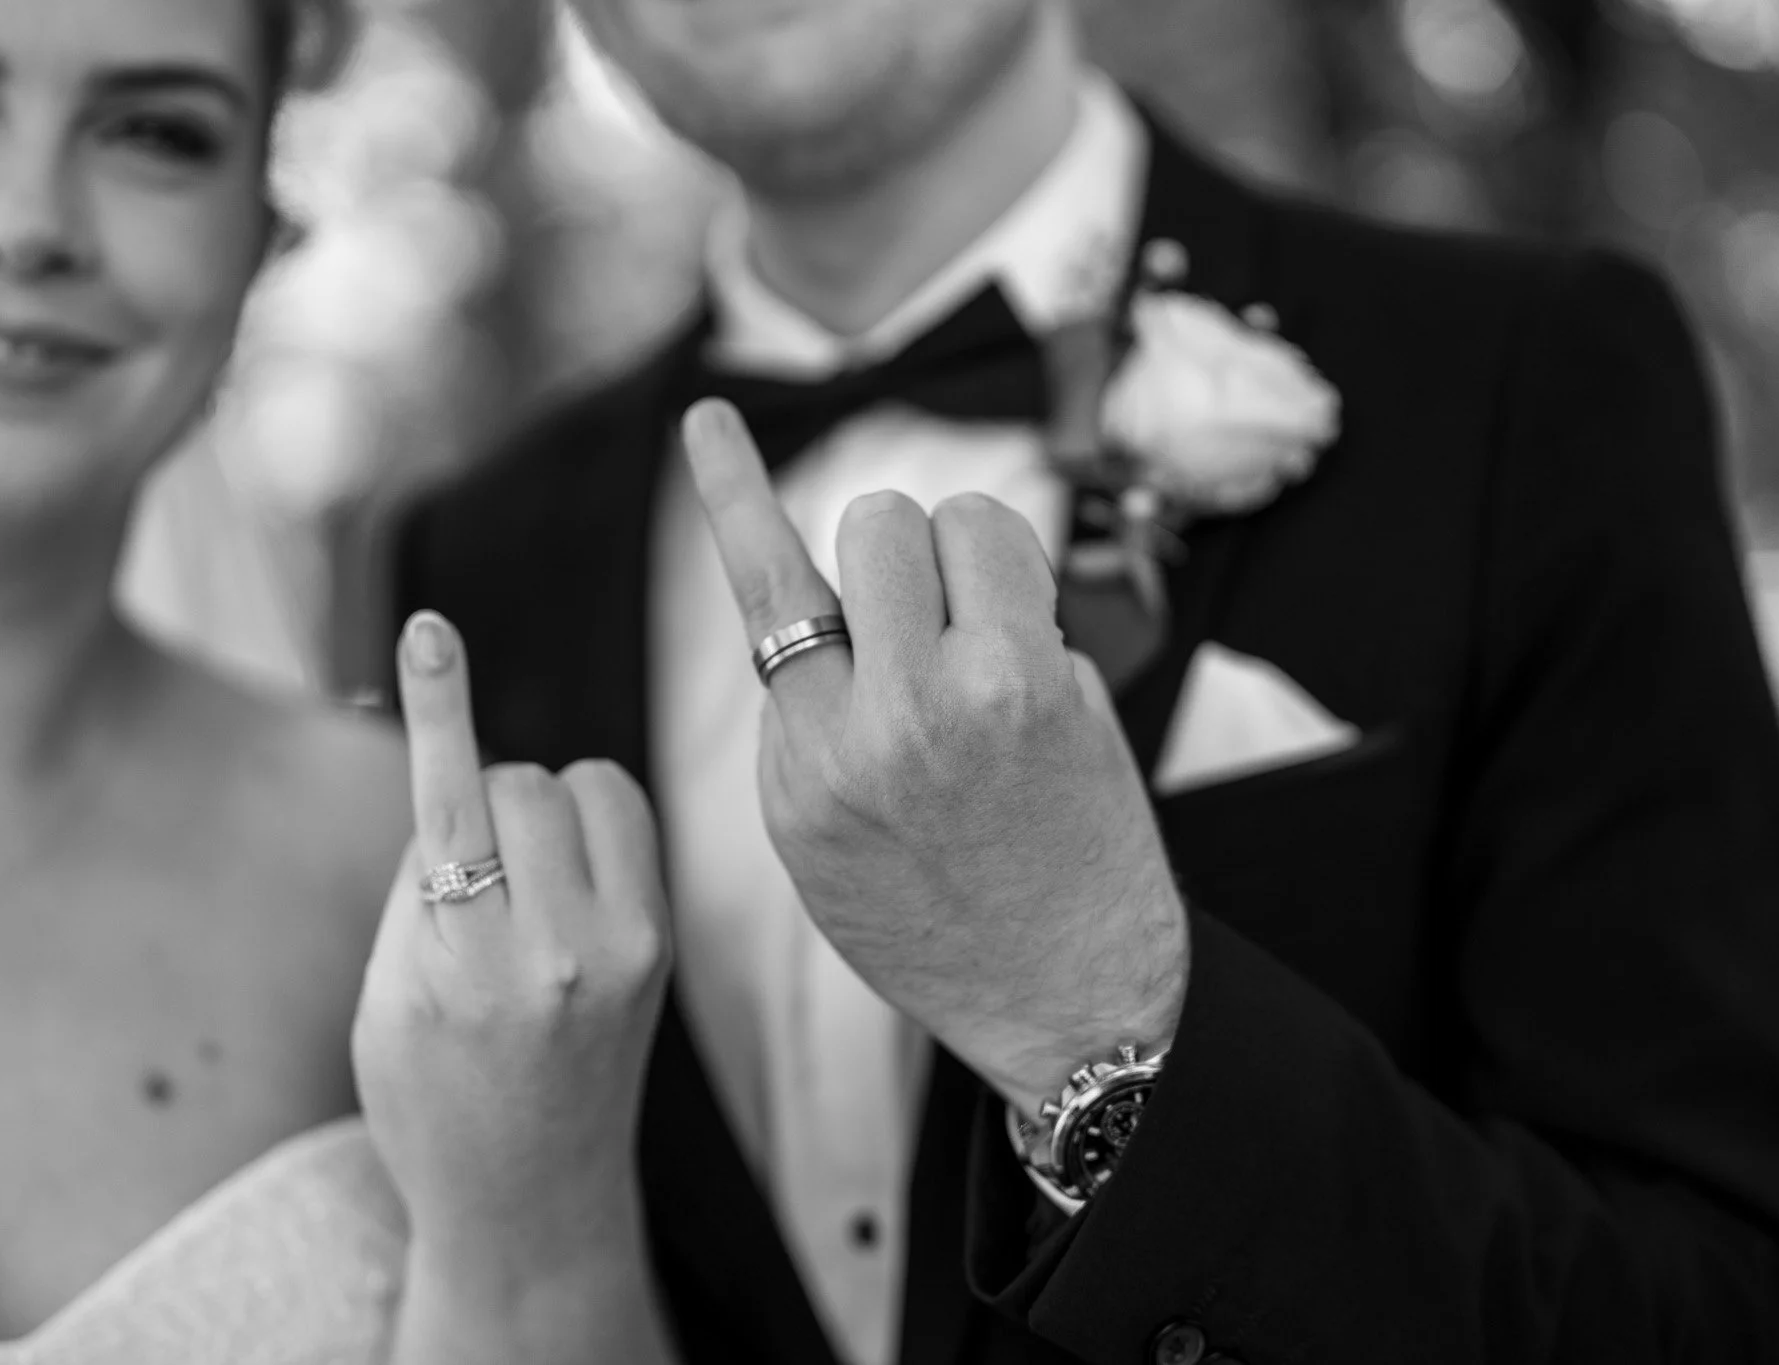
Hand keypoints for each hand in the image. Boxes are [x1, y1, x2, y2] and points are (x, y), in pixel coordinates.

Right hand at [353, 611, 671, 1266]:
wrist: (532, 1203)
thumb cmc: (432, 1103)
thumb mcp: (386, 1002)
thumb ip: (418, 886)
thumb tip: (458, 778)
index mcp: (462, 971)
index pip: (449, 808)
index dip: (438, 707)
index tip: (429, 629)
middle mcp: (554, 956)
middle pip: (518, 783)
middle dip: (481, 804)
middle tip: (469, 881)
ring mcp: (625, 949)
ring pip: (581, 785)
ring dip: (539, 808)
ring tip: (518, 887)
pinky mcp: (663, 944)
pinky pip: (627, 816)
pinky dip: (589, 823)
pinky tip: (567, 878)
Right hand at [681, 399, 1190, 1112]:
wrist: (1067, 1000)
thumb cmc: (943, 923)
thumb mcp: (822, 844)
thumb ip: (809, 723)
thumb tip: (836, 610)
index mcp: (802, 767)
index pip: (764, 591)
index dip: (735, 491)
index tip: (710, 418)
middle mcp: (872, 725)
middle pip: (873, 525)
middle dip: (899, 557)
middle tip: (929, 626)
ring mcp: (965, 701)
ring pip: (957, 520)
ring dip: (968, 560)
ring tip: (982, 641)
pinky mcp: (1048, 689)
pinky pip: (1025, 565)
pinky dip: (1025, 594)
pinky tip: (1031, 673)